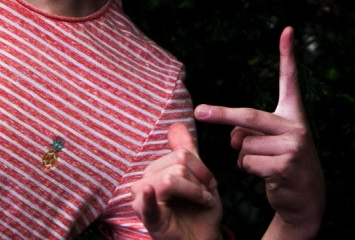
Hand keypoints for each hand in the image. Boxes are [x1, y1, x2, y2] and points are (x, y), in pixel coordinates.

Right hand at [131, 123, 222, 239]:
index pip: (182, 154)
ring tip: (201, 202)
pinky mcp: (150, 220)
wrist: (204, 239)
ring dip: (195, 192)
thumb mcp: (197, 177)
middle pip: (178, 164)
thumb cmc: (199, 211)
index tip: (209, 183)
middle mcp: (145, 183)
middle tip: (205, 196)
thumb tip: (175, 125)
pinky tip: (149, 191)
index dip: (201, 167)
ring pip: (171, 179)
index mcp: (156, 171)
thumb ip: (185, 151)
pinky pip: (147, 204)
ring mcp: (145, 202)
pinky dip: (148, 197)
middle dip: (199, 180)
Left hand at [195, 27, 324, 239]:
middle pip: (249, 116)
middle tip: (199, 112)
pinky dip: (248, 171)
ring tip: (264, 164)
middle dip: (221, 115)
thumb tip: (232, 137)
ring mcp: (293, 146)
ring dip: (243, 158)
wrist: (306, 197)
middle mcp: (296, 126)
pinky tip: (266, 175)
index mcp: (293, 114)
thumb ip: (249, 133)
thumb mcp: (268, 144)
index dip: (288, 55)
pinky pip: (247, 163)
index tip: (287, 30)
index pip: (290, 80)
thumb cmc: (283, 163)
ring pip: (243, 145)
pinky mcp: (285, 166)